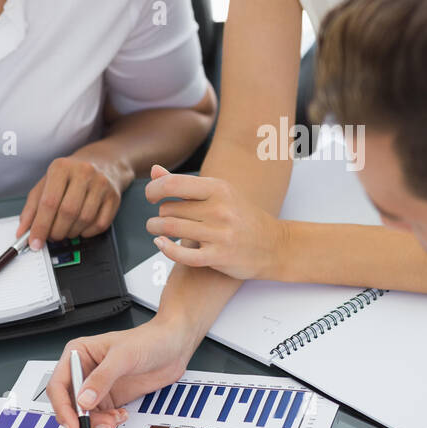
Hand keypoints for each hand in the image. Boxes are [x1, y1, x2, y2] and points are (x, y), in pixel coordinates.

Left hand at [16, 156, 124, 249]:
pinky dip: (87, 232)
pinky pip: (100, 224)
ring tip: (65, 230)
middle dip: (56, 232)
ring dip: (71, 233)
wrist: (103, 162)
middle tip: (51, 236)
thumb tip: (23, 231)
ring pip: (84, 220)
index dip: (40, 226)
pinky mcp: (114, 197)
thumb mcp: (46, 183)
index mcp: (61, 167)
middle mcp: (84, 173)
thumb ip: (32, 207)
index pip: (49, 202)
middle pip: (68, 212)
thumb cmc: (71, 175)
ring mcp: (102, 184)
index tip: (35, 242)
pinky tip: (81, 227)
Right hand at [45, 319, 192, 427]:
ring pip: (83, 413)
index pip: (58, 384)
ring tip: (114, 419)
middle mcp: (84, 371)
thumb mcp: (123, 357)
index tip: (72, 424)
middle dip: (80, 417)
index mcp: (78, 353)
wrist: (173, 346)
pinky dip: (108, 420)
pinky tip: (121, 415)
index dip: (62, 407)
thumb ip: (102, 378)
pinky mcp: (110, 397)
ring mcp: (96, 386)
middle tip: (97, 425)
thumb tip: (83, 400)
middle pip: (68, 402)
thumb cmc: (148, 340)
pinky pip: (100, 416)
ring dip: (96, 421)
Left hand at [145, 164, 285, 280]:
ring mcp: (219, 234)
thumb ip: (184, 184)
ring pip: (170, 229)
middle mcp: (219, 209)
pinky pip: (182, 254)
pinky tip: (161, 244)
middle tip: (162, 218)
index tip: (151, 195)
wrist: (275, 245)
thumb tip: (154, 171)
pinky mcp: (218, 256)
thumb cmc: (243, 217)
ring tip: (156, 229)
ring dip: (156, 229)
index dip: (154, 189)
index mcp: (219, 188)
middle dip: (159, 214)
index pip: (173, 184)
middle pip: (168, 208)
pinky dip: (165, 249)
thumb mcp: (219, 193)